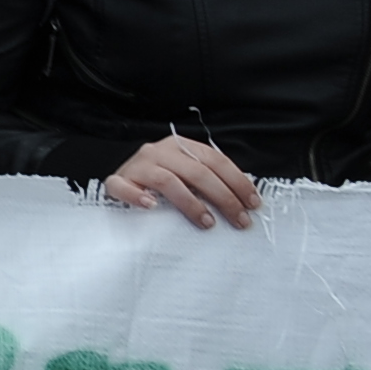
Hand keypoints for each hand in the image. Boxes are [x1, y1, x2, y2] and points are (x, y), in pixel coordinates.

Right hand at [104, 133, 259, 229]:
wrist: (120, 186)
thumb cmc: (157, 186)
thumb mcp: (185, 176)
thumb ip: (206, 181)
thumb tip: (243, 201)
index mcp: (180, 147)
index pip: (215, 160)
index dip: (237, 182)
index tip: (253, 204)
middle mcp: (159, 151)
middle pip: (197, 172)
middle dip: (223, 197)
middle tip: (239, 220)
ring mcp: (137, 165)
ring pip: (167, 180)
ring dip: (191, 203)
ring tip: (207, 222)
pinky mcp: (117, 181)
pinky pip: (123, 187)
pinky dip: (138, 197)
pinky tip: (151, 207)